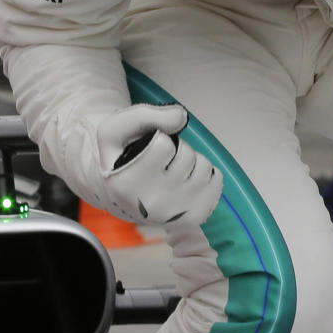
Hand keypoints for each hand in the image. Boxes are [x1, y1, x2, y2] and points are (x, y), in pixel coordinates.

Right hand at [96, 103, 222, 225]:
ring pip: (204, 167)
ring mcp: (177, 214)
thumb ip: (143, 115)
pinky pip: (217, 179)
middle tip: (162, 161)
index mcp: (126, 184)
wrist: (126, 197)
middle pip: (186, 155)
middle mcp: (152, 204)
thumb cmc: (122, 160)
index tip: (148, 150)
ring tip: (174, 169)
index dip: (159, 139)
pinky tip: (187, 180)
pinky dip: (207, 173)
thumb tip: (181, 116)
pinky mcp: (196, 217)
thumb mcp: (115, 130)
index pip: (164, 145)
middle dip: (177, 149)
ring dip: (193, 160)